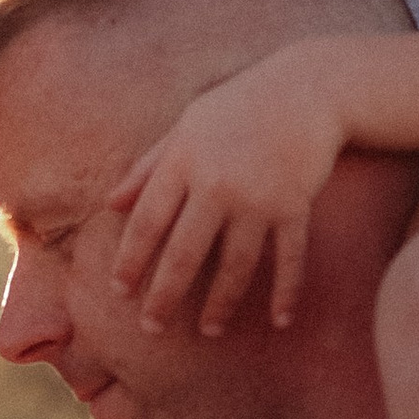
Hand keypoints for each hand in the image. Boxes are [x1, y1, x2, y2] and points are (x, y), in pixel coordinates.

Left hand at [108, 47, 347, 331]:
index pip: (148, 222)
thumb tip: (111, 203)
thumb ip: (148, 166)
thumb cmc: (238, 106)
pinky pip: (290, 258)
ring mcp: (258, 199)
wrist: (307, 88)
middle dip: (164, 295)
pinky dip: (287, 291)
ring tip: (208, 330)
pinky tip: (280, 320)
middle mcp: (217, 184)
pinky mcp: (295, 206)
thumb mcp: (186, 126)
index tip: (119, 292)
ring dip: (220, 303)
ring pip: (235, 265)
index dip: (131, 259)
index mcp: (184, 162)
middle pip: (184, 253)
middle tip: (152, 328)